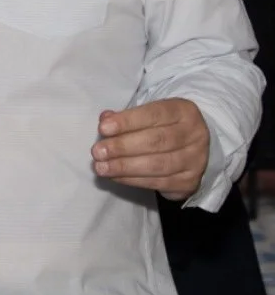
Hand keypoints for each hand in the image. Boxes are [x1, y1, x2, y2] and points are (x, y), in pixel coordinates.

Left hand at [91, 98, 209, 200]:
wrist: (187, 148)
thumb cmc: (160, 126)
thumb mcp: (147, 114)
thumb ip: (127, 117)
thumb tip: (105, 120)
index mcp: (184, 111)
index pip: (154, 114)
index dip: (127, 121)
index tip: (103, 128)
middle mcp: (195, 135)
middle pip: (156, 141)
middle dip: (122, 147)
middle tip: (98, 152)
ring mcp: (196, 160)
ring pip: (158, 165)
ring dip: (125, 167)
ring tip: (101, 167)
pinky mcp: (190, 182)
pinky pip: (159, 183)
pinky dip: (133, 180)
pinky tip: (115, 177)